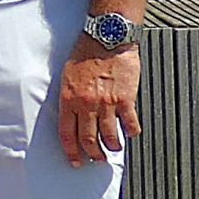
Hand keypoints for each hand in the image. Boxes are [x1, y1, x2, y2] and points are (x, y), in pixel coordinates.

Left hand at [57, 41, 141, 166]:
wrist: (107, 37)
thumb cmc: (85, 52)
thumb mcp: (67, 76)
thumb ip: (69, 97)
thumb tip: (71, 115)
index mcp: (69, 99)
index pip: (67, 134)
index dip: (71, 151)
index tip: (75, 161)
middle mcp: (87, 104)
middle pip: (88, 140)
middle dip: (93, 154)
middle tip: (97, 159)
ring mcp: (107, 103)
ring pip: (109, 136)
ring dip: (112, 146)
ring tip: (114, 149)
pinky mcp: (126, 98)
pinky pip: (130, 123)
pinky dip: (131, 132)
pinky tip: (131, 133)